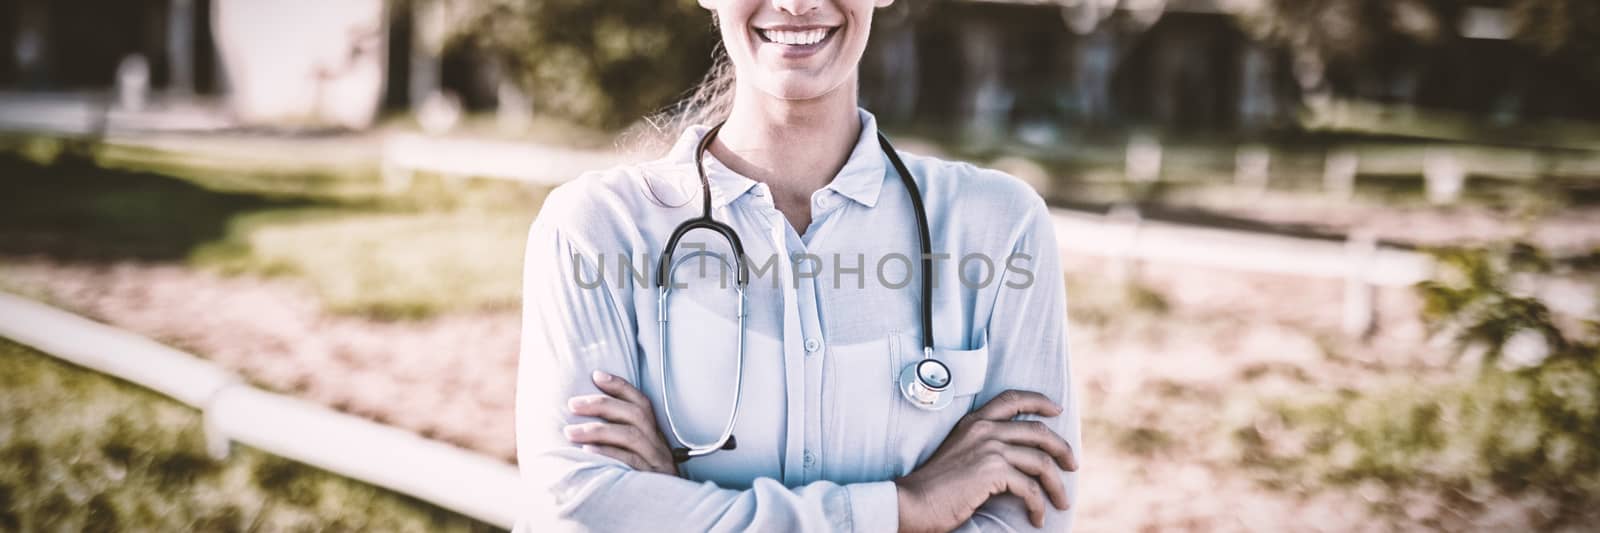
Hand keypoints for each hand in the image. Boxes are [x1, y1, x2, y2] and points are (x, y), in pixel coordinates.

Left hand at [564, 370, 680, 476]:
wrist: (674, 514)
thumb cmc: (648, 483)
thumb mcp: (641, 457)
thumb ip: (623, 440)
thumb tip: (586, 422)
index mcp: (656, 436)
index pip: (642, 403)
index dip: (620, 386)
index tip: (596, 375)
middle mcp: (659, 446)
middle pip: (636, 414)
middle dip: (602, 404)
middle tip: (572, 403)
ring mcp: (657, 463)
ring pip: (631, 436)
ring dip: (598, 429)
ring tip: (570, 431)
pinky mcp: (651, 481)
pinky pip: (630, 463)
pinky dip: (608, 454)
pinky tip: (587, 451)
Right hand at [894, 390, 1077, 532]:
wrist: (915, 501)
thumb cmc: (936, 485)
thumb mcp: (960, 453)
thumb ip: (984, 446)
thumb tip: (1017, 458)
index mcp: (974, 421)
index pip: (1012, 398)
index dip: (1039, 400)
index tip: (1056, 409)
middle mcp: (984, 429)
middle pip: (1038, 431)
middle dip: (1062, 448)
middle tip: (1072, 464)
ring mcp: (990, 448)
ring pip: (1041, 461)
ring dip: (1057, 485)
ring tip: (1061, 501)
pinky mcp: (993, 471)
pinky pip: (1030, 488)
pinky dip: (1038, 505)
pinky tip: (1037, 517)